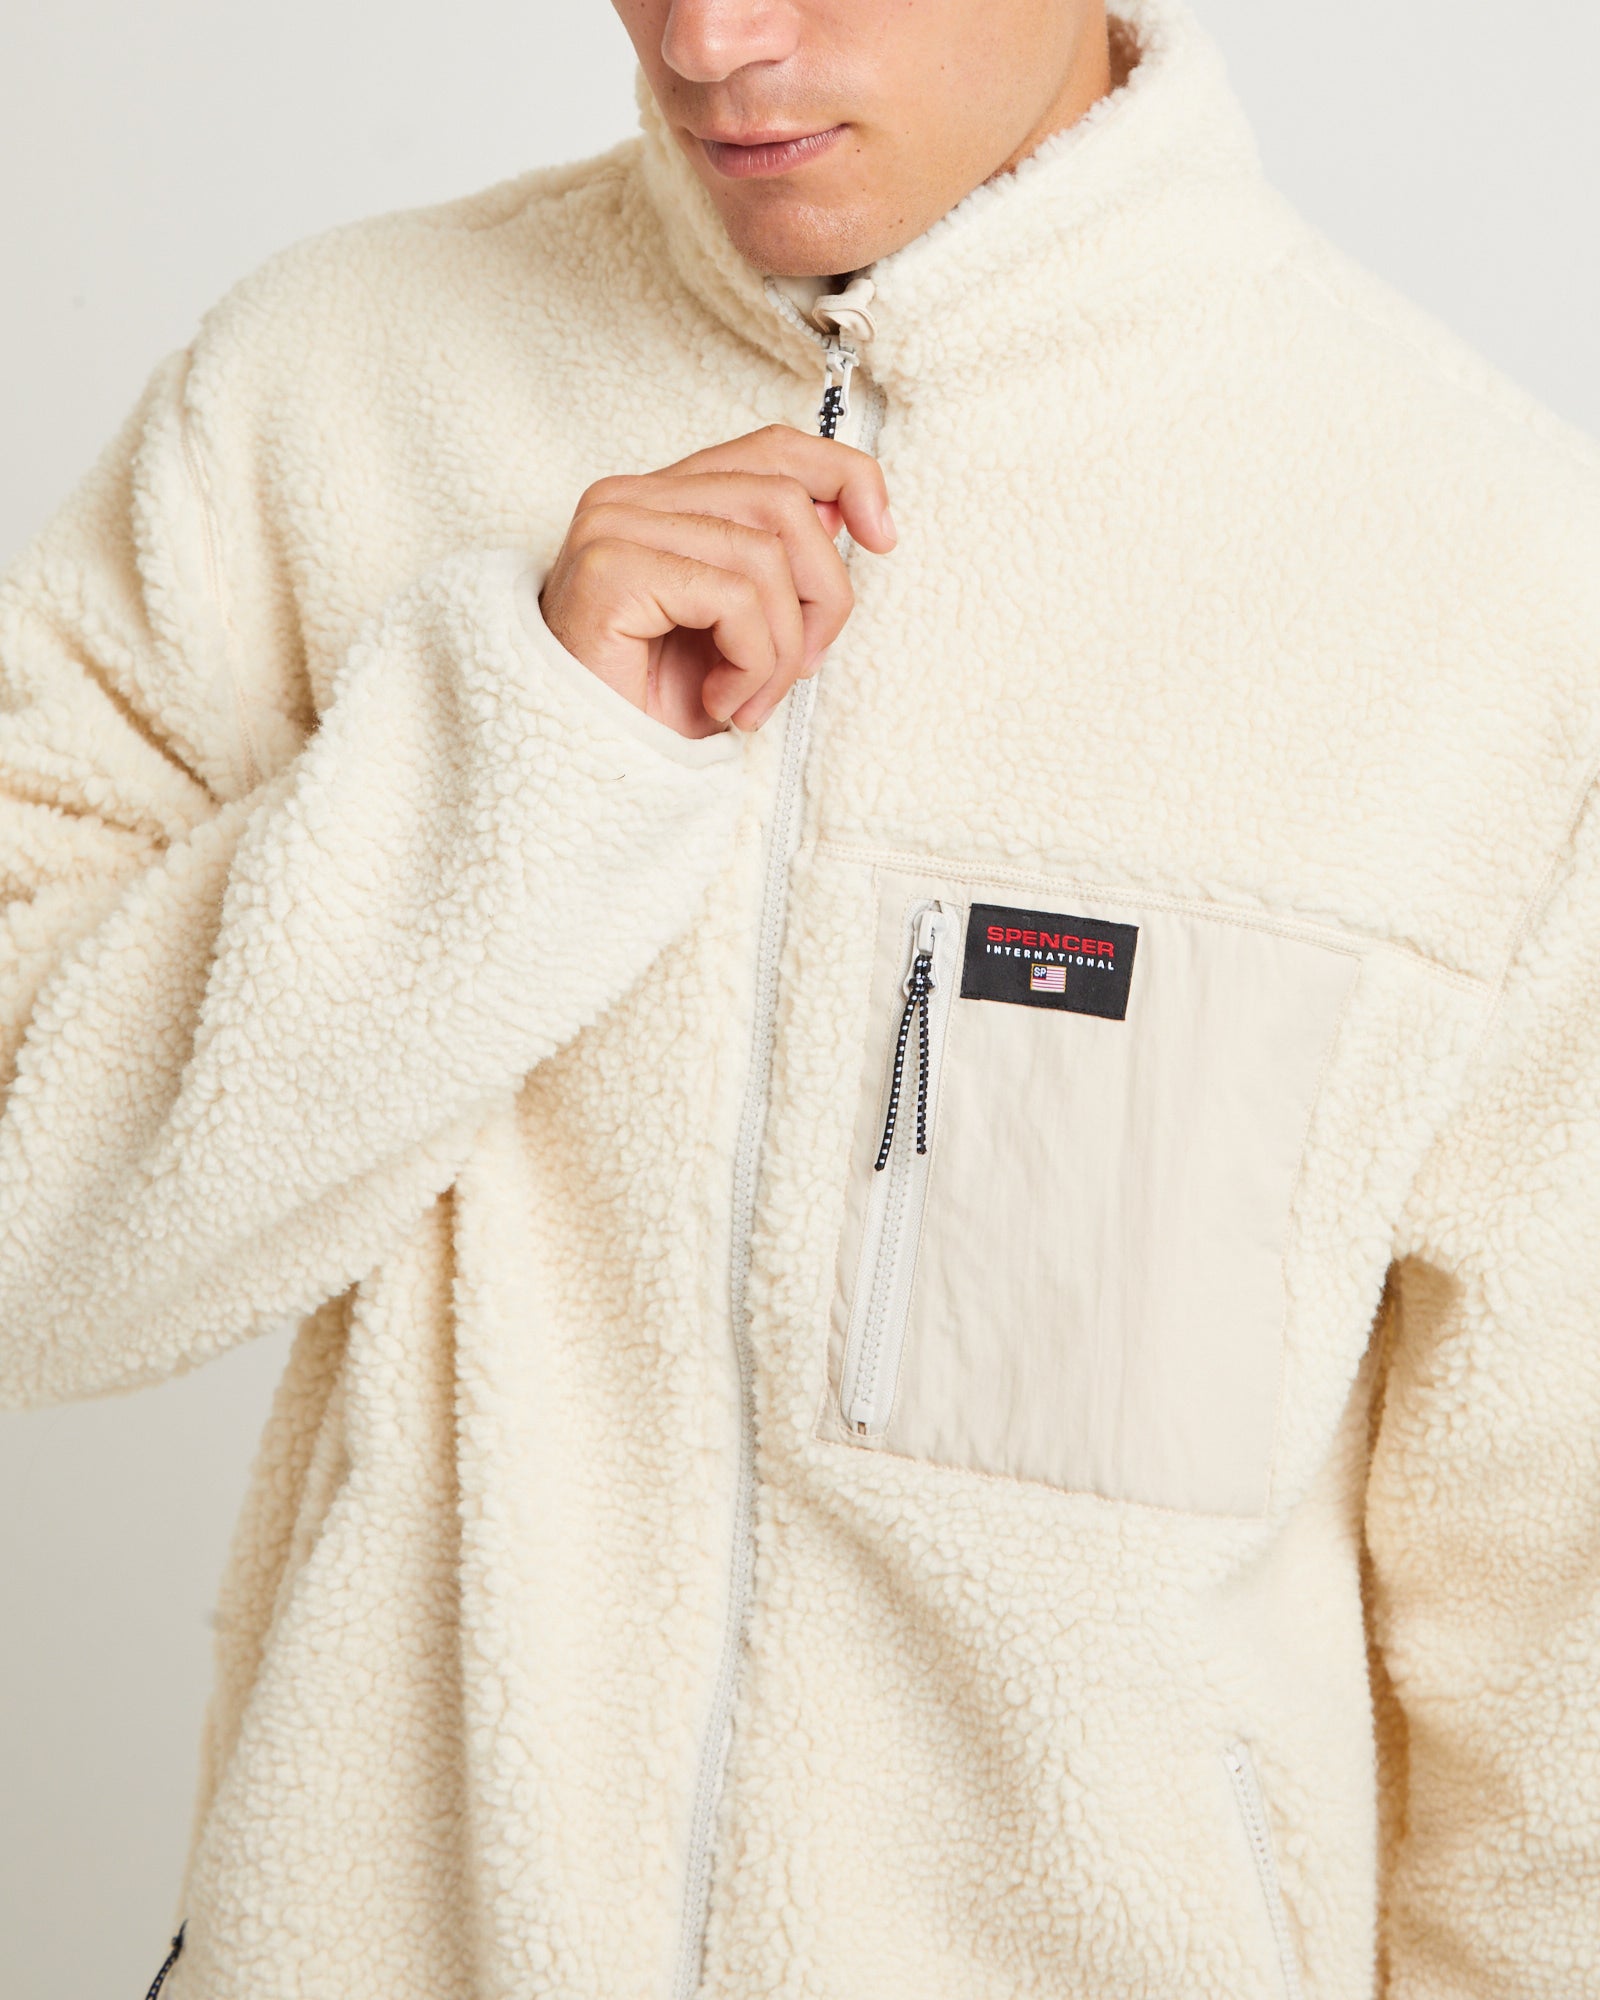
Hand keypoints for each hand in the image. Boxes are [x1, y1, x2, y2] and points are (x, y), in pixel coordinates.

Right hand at [539, 425, 895, 738]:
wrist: (586, 766)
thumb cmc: (653, 704)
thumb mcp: (740, 626)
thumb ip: (778, 561)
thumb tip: (845, 513)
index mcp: (661, 497)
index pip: (772, 448)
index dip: (844, 476)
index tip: (884, 535)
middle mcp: (630, 496)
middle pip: (783, 500)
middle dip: (822, 594)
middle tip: (805, 666)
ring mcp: (614, 526)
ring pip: (765, 554)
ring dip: (783, 649)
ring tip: (752, 699)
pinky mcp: (611, 568)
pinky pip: (734, 597)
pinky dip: (751, 662)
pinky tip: (721, 700)